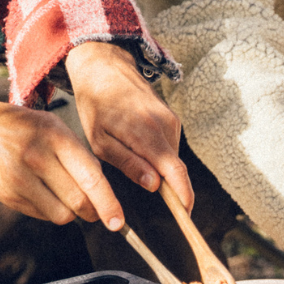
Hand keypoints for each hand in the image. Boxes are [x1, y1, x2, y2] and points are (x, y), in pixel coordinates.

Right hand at [0, 92, 125, 227]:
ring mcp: (20, 179)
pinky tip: (44, 193)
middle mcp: (38, 159)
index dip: (108, 204)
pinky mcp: (7, 196)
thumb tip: (103, 192)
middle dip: (93, 212)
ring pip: (61, 214)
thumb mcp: (55, 128)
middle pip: (78, 202)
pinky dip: (50, 210)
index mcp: (57, 138)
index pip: (91, 179)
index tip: (118, 222)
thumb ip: (80, 156)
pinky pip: (41, 215)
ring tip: (66, 197)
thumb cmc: (23, 128)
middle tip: (96, 211)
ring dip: (71, 213)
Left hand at [65, 42, 193, 209]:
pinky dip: (158, 155)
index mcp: (146, 133)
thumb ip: (129, 164)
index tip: (186, 215)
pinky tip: (138, 146)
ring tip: (132, 157)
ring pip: (172, 158)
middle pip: (175, 168)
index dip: (183, 195)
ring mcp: (172, 120)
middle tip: (148, 194)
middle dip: (168, 187)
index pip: (175, 171)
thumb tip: (155, 185)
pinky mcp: (173, 118)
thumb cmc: (97, 106)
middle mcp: (165, 126)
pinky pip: (170, 146)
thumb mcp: (101, 141)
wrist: (106, 68)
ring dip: (159, 168)